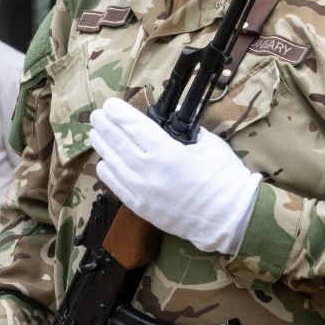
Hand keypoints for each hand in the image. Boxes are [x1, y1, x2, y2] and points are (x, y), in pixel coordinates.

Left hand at [88, 98, 261, 255]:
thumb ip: (186, 129)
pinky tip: (103, 162)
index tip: (110, 106)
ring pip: (114, 163)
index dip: (120, 115)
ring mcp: (143, 191)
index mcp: (168, 153)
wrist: (228, 218)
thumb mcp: (209, 143)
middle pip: (119, 143)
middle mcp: (150, 171)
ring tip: (95, 134)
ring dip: (102, 146)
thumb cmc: (223, 178)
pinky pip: (117, 187)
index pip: (135, 127)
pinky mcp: (141, 208)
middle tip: (97, 116)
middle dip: (106, 126)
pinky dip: (107, 172)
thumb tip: (171, 116)